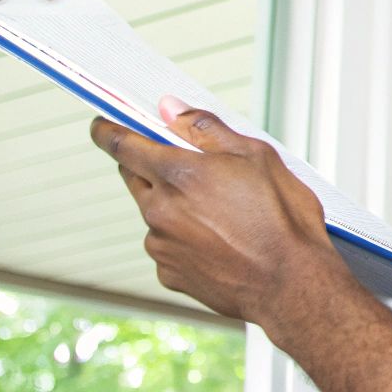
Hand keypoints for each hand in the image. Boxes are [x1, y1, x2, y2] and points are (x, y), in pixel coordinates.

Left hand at [91, 96, 347, 326]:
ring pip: (153, 212)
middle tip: (188, 166)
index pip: (123, 144)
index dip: (107, 131)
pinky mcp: (169, 273)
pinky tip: (219, 240)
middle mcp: (160, 210)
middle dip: (150, 164)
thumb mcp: (256, 155)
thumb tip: (170, 108)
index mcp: (178, 175)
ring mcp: (161, 245)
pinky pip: (166, 245)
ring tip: (220, 212)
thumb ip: (206, 128)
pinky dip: (183, 237)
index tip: (101, 126)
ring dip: (172, 204)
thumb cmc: (282, 219)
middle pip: (134, 176)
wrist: (291, 284)